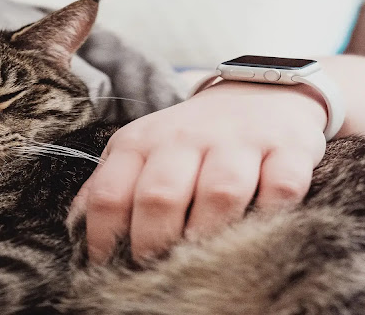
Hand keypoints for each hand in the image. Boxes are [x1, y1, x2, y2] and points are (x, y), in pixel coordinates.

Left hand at [69, 81, 327, 263]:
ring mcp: (238, 142)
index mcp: (141, 142)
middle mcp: (186, 138)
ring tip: (203, 261)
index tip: (106, 269)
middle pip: (160, 196)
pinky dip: (271, 215)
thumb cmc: (190, 136)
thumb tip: (76, 229)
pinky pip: (281, 188)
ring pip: (219, 193)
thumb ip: (109, 184)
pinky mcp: (287, 148)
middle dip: (153, 244)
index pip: (110, 194)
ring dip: (209, 235)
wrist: (257, 92)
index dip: (103, 239)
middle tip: (155, 272)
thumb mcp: (140, 149)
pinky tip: (258, 231)